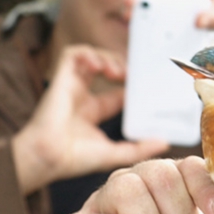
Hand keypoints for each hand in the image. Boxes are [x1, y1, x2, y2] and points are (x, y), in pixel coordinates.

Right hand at [11, 45, 167, 193]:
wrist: (48, 157)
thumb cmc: (75, 159)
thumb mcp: (116, 153)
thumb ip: (140, 148)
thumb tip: (166, 143)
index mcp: (94, 113)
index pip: (119, 92)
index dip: (133, 85)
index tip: (149, 86)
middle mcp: (82, 97)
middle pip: (105, 69)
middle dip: (122, 66)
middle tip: (134, 74)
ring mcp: (71, 87)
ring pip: (90, 57)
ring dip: (107, 58)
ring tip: (118, 71)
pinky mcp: (60, 79)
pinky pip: (72, 54)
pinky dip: (88, 53)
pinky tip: (101, 67)